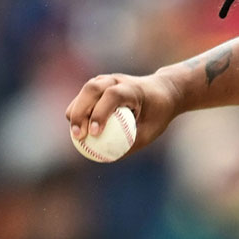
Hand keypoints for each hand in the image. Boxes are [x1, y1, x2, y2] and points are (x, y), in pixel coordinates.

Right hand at [65, 72, 181, 155]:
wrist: (162, 92)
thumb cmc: (158, 113)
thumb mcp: (150, 131)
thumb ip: (130, 143)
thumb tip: (106, 158)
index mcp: (134, 88)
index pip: (113, 95)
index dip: (101, 113)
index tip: (95, 133)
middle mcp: (118, 80)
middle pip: (92, 89)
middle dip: (81, 112)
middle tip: (78, 136)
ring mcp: (107, 80)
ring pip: (85, 91)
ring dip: (76, 111)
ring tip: (77, 135)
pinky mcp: (99, 85)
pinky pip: (84, 96)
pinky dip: (78, 110)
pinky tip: (78, 128)